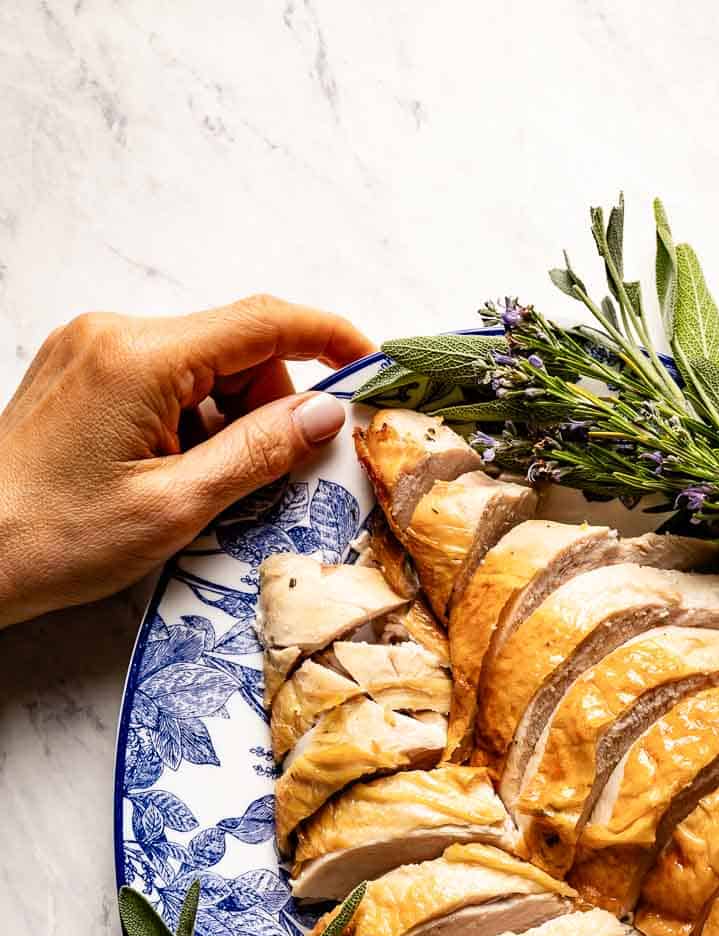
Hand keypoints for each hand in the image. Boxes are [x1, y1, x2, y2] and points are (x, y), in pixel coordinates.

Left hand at [0, 295, 373, 625]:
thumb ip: (258, 453)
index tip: (370, 362)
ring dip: (225, 421)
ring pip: (201, 367)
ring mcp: (91, 349)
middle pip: (233, 347)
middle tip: (262, 476)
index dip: (327, 337)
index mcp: (138, 357)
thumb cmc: (56, 539)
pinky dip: (189, 422)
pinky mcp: (81, 372)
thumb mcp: (176, 507)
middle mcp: (112, 334)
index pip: (260, 322)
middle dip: (267, 405)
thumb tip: (324, 415)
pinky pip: (164, 380)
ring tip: (194, 487)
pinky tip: (170, 474)